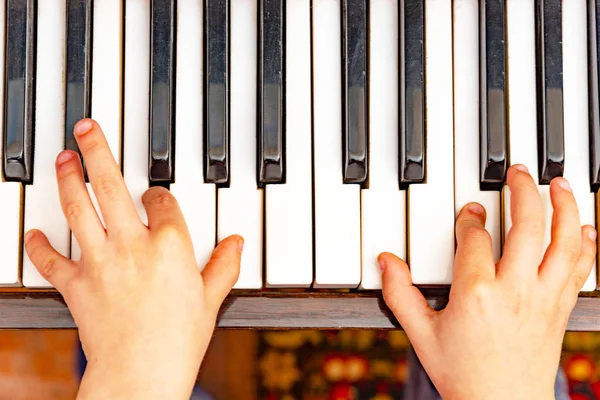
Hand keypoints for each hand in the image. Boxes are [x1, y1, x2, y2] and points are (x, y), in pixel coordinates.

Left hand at [24, 119, 241, 398]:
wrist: (142, 373)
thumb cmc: (179, 339)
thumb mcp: (211, 299)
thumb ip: (224, 265)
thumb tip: (237, 244)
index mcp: (170, 244)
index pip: (160, 201)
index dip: (157, 193)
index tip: (153, 193)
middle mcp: (132, 245)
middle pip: (109, 186)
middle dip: (96, 152)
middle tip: (86, 130)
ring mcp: (100, 262)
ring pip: (78, 209)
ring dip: (67, 180)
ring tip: (63, 159)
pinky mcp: (76, 284)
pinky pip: (52, 259)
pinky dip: (40, 244)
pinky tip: (35, 232)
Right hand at [380, 164, 596, 398]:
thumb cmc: (464, 374)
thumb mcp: (421, 334)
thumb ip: (399, 294)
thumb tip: (386, 262)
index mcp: (476, 292)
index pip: (475, 238)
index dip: (470, 219)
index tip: (469, 212)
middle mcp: (514, 289)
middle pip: (527, 224)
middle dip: (523, 191)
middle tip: (517, 172)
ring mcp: (542, 298)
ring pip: (562, 241)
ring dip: (563, 207)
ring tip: (559, 184)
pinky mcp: (559, 309)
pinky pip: (578, 269)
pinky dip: (585, 244)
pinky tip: (583, 227)